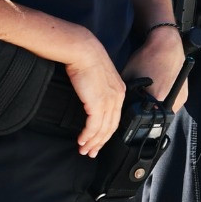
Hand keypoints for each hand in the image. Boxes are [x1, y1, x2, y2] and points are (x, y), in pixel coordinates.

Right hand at [63, 31, 126, 156]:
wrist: (81, 49)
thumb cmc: (85, 58)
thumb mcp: (97, 75)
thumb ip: (98, 88)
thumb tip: (91, 98)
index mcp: (119, 90)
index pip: (116, 117)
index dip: (107, 132)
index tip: (98, 140)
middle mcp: (117, 97)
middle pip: (111, 127)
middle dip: (100, 142)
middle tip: (91, 152)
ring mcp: (109, 101)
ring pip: (103, 129)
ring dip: (92, 142)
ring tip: (84, 150)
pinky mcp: (97, 103)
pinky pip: (94, 126)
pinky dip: (87, 136)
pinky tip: (82, 141)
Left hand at [124, 25, 188, 111]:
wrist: (167, 44)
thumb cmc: (148, 57)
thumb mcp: (129, 74)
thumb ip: (124, 91)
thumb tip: (118, 101)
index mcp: (156, 98)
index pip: (142, 115)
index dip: (135, 111)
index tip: (132, 106)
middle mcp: (170, 102)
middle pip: (154, 115)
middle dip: (146, 109)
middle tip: (141, 98)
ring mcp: (179, 100)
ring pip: (164, 111)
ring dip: (156, 106)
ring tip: (151, 92)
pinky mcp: (184, 95)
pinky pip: (172, 105)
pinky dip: (165, 101)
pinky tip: (159, 90)